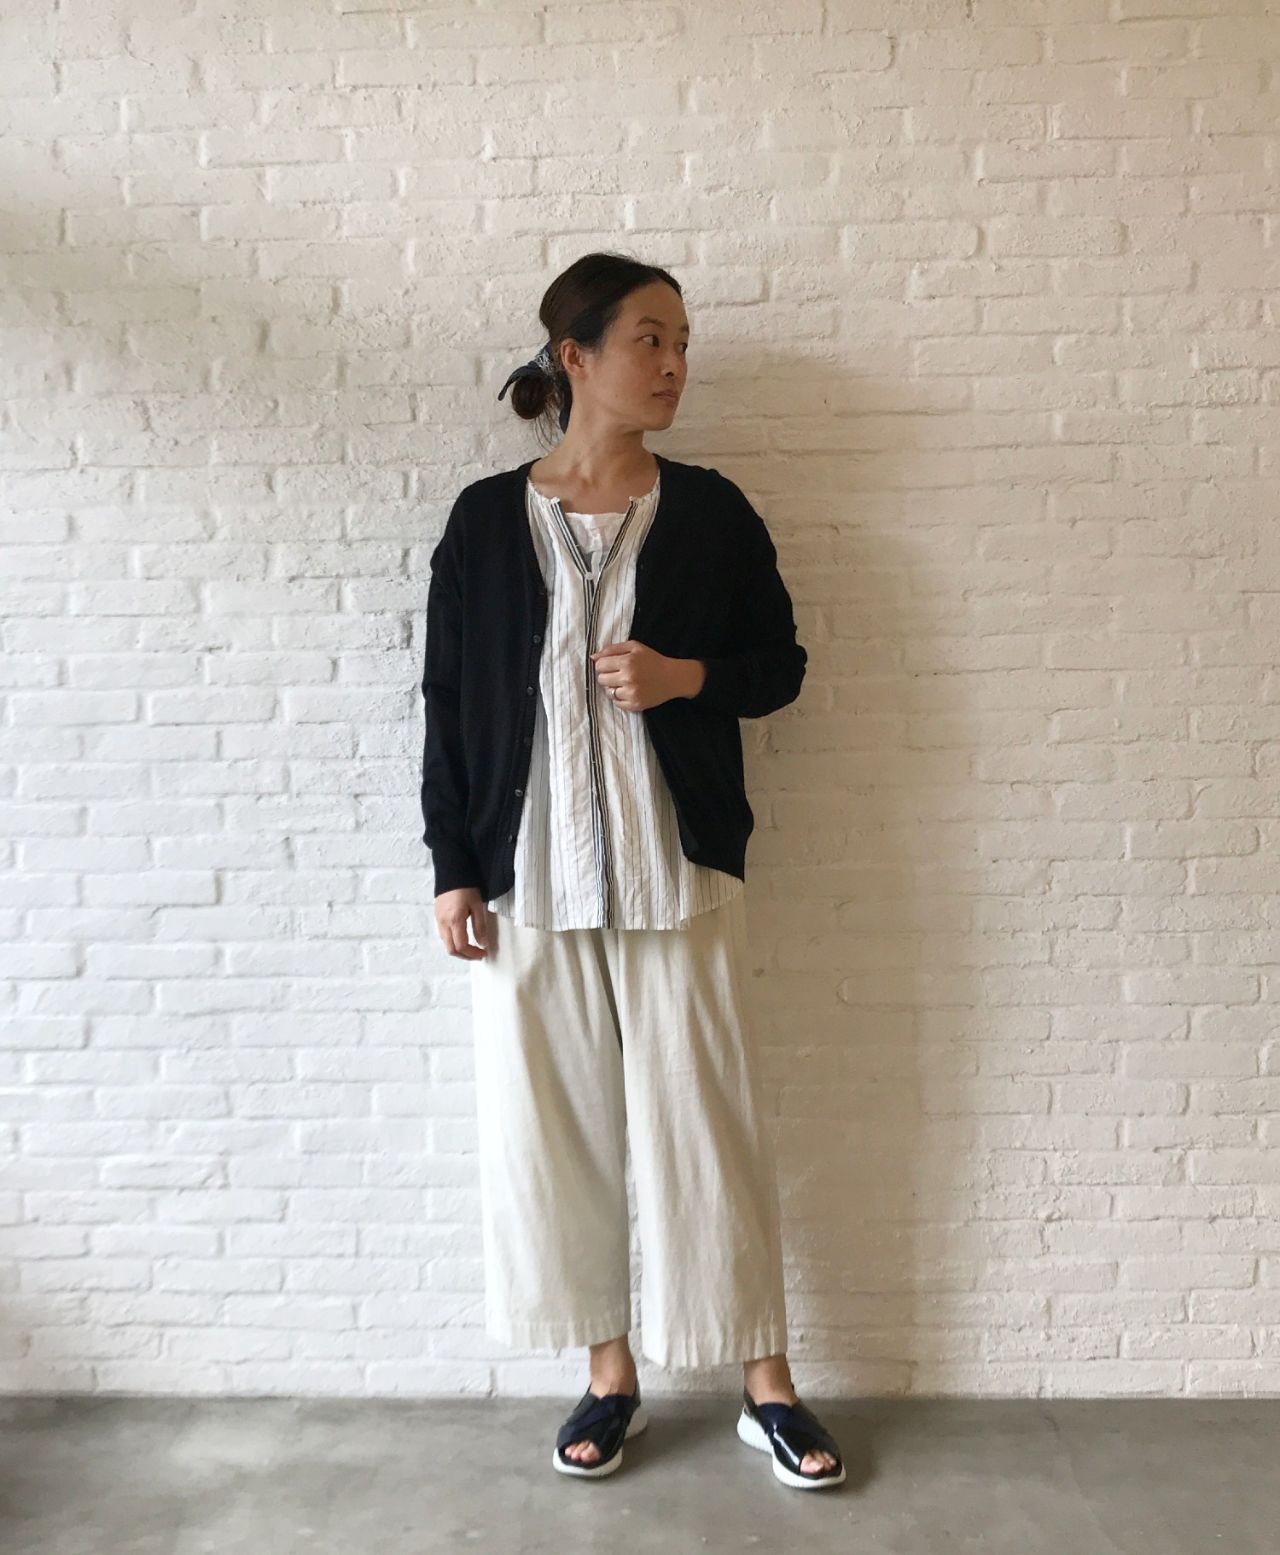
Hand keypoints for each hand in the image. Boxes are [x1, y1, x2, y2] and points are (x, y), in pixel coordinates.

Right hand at [435, 886, 492, 959]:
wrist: (451, 872)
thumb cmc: (466, 887)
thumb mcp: (477, 906)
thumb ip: (480, 926)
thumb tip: (483, 944)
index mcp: (454, 920)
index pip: (461, 946)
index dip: (473, 954)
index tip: (483, 953)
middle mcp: (443, 923)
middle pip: (451, 950)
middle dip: (465, 956)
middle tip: (478, 955)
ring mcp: (438, 920)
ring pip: (446, 944)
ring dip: (459, 950)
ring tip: (472, 948)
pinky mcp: (437, 916)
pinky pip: (444, 935)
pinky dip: (453, 941)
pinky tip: (463, 937)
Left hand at [589, 641, 705, 711]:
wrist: (672, 677)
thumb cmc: (652, 660)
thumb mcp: (634, 647)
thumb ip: (612, 649)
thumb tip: (593, 657)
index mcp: (627, 661)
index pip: (600, 665)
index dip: (603, 665)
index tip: (611, 665)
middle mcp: (628, 678)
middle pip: (601, 679)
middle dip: (607, 676)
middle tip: (619, 674)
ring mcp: (631, 693)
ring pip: (608, 692)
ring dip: (613, 687)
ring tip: (625, 683)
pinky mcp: (635, 705)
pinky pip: (616, 703)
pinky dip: (620, 698)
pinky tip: (629, 691)